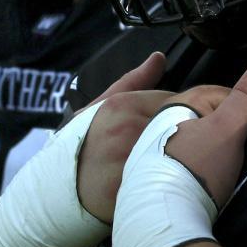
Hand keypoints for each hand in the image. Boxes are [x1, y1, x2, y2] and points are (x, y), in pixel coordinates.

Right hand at [76, 54, 230, 222]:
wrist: (62, 186)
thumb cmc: (85, 142)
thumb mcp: (103, 106)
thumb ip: (134, 80)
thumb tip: (159, 57)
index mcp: (122, 105)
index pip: (175, 100)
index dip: (180, 112)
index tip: (177, 124)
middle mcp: (127, 129)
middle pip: (179, 126)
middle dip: (184, 134)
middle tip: (179, 145)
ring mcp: (130, 160)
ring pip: (177, 153)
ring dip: (182, 157)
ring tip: (174, 163)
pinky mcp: (134, 188)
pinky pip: (166, 180)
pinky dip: (171, 181)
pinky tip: (166, 182)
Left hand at [163, 59, 246, 207]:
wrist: (165, 218)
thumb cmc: (196, 168)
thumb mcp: (229, 129)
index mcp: (178, 104)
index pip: (220, 93)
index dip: (243, 106)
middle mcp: (162, 121)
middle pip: (207, 117)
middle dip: (227, 128)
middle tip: (244, 148)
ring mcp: (156, 148)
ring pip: (196, 140)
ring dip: (213, 149)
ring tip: (227, 167)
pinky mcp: (156, 173)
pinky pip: (185, 161)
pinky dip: (199, 166)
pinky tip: (207, 180)